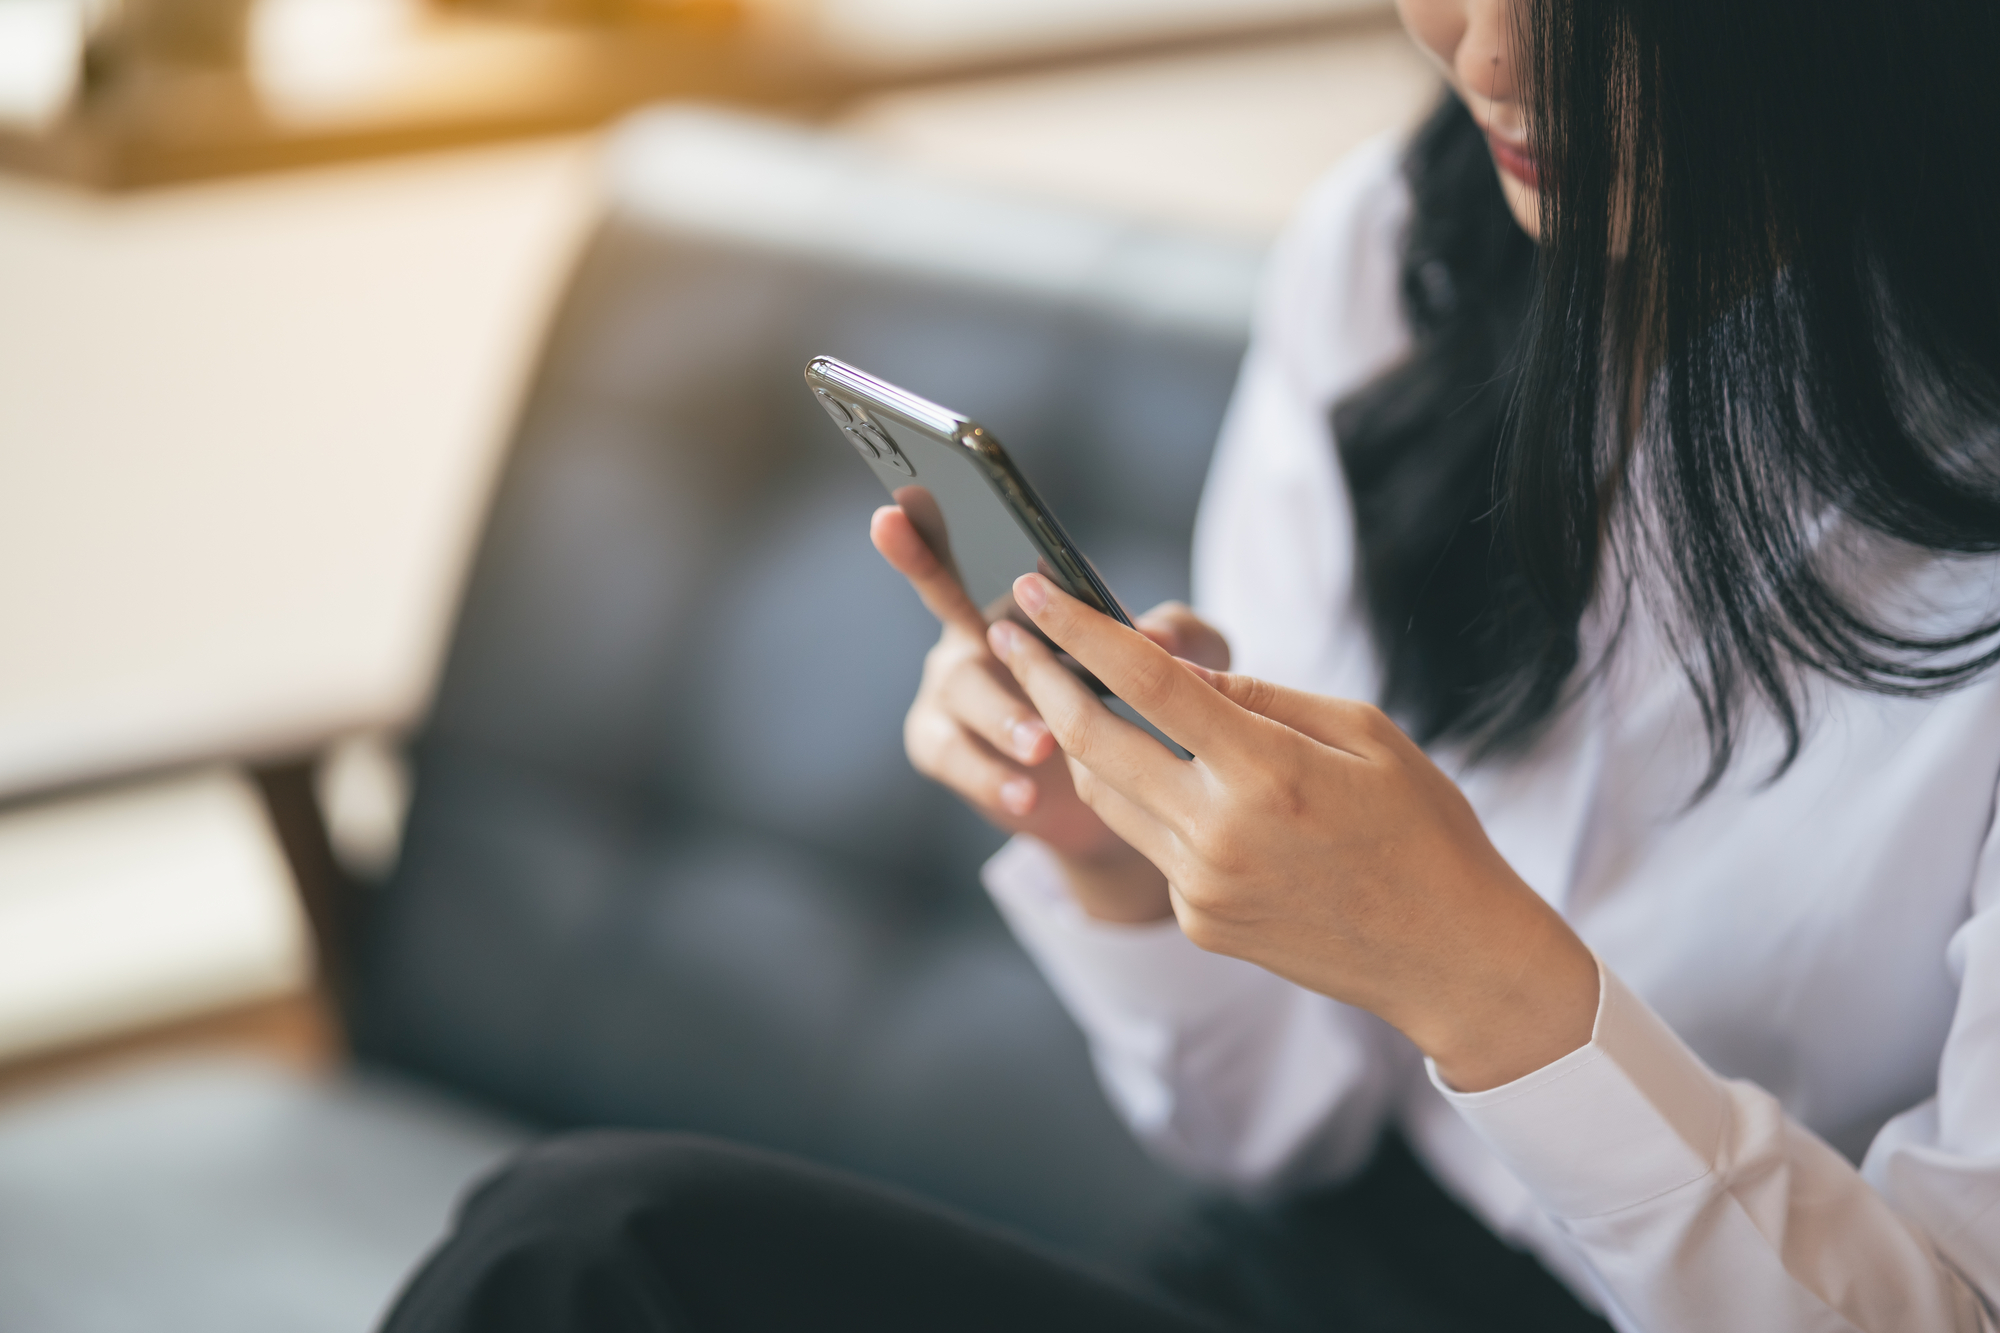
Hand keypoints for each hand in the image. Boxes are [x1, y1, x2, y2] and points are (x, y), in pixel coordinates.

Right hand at [870, 507, 1227, 922]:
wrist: (1129, 799)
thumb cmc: (1154, 711)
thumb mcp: (1189, 669)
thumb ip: (1182, 639)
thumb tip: (1157, 635)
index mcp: (1021, 601)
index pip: (974, 549)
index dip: (933, 528)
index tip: (895, 506)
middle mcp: (976, 633)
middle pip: (945, 596)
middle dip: (921, 567)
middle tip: (941, 568)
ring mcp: (955, 693)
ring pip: (960, 688)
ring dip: (1002, 713)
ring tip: (1044, 743)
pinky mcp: (951, 751)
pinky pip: (952, 754)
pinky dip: (988, 774)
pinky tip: (1026, 794)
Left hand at [990, 571, 1598, 1092]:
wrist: (1448, 955)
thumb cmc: (1421, 827)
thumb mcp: (1363, 733)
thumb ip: (1261, 697)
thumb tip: (1178, 671)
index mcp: (1266, 770)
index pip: (1146, 682)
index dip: (1080, 630)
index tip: (1036, 590)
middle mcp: (1219, 832)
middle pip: (1091, 742)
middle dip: (1039, 678)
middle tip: (1009, 633)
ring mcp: (1202, 887)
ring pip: (1104, 796)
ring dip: (1076, 739)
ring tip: (1066, 690)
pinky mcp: (1200, 923)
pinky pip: (1150, 845)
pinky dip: (1145, 799)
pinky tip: (1167, 777)